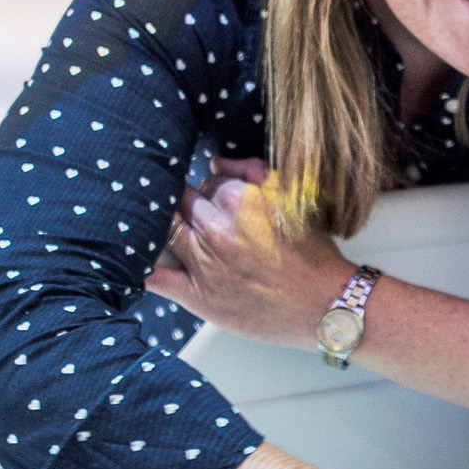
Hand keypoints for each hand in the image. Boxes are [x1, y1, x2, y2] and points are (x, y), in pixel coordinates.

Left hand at [147, 156, 350, 347]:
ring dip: (164, 229)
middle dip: (187, 207)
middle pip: (181, 204)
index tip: (217, 201)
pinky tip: (140, 260)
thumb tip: (215, 163)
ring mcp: (204, 264)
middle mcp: (216, 229)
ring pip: (163, 233)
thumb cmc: (314, 255)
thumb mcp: (294, 198)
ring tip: (171, 232)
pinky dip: (144, 266)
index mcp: (239, 200)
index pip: (206, 182)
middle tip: (198, 218)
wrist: (328, 305)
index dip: (211, 191)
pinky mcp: (199, 297)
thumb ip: (252, 171)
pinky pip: (156, 278)